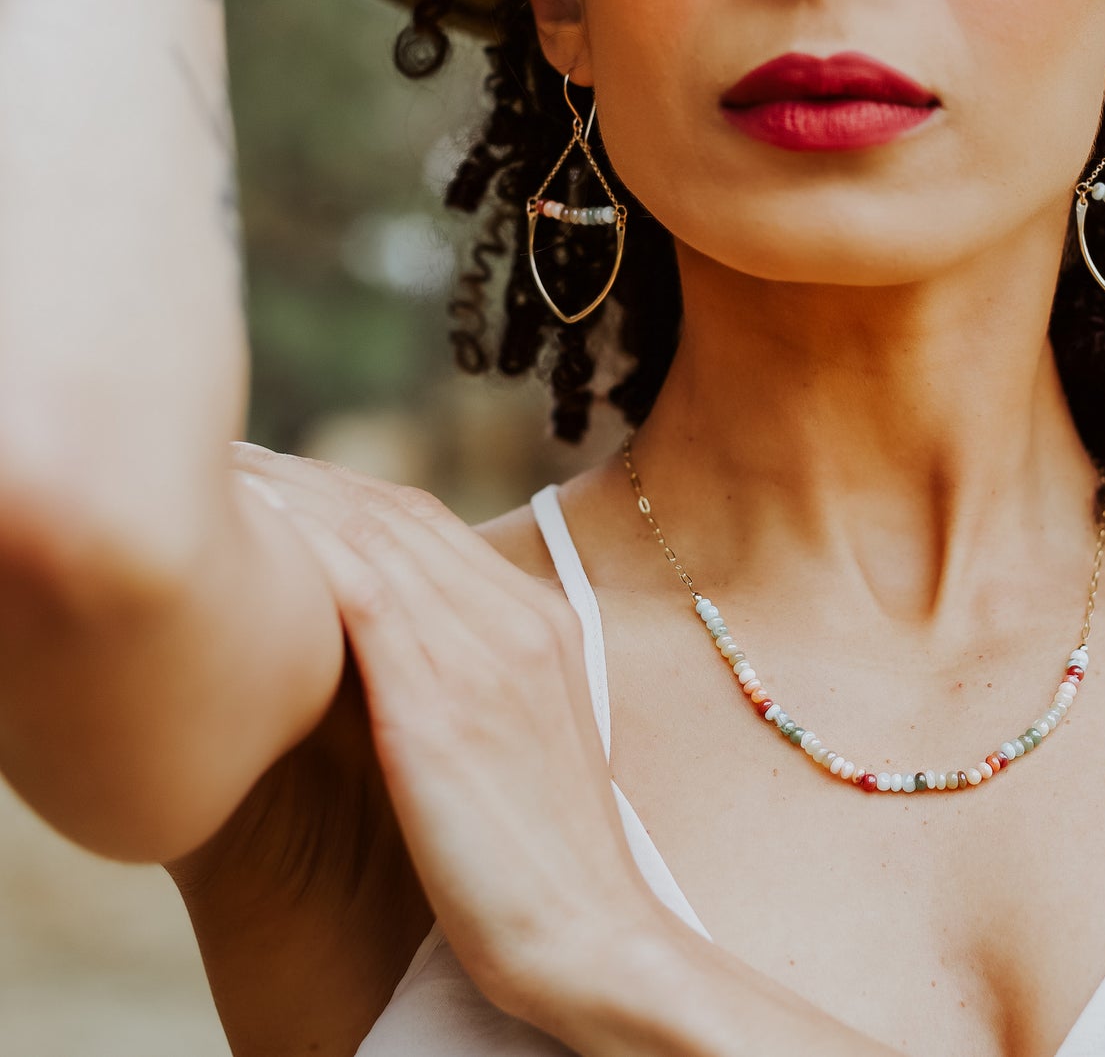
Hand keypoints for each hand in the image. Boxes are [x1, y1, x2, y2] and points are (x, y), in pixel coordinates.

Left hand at [229, 445, 674, 1028]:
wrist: (588, 938)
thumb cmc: (541, 859)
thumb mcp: (524, 741)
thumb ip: (478, 678)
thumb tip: (396, 655)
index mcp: (544, 622)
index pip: (429, 522)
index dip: (346, 491)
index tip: (280, 479)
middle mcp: (521, 621)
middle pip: (398, 515)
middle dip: (310, 477)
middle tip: (231, 459)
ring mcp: (486, 660)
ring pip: (376, 541)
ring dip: (295, 498)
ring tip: (223, 479)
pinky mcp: (440, 712)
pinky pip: (367, 598)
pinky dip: (310, 553)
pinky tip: (252, 538)